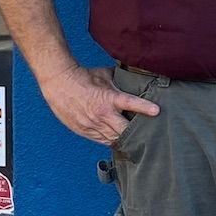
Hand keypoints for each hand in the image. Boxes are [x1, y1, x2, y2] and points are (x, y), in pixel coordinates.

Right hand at [39, 64, 159, 145]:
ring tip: (136, 140)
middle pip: (125, 130)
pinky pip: (102, 141)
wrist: (59, 84)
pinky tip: (118, 139)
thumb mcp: (106, 75)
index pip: (131, 103)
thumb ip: (122, 80)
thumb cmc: (84, 77)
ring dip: (125, 139)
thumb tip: (138, 76)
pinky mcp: (85, 131)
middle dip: (136, 132)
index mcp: (110, 98)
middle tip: (147, 133)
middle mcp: (103, 114)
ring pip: (114, 138)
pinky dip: (111, 140)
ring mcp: (93, 125)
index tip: (157, 111)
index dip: (145, 108)